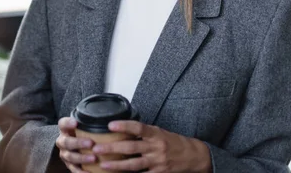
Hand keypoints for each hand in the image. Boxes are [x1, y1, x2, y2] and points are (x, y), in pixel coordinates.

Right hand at [56, 117, 95, 172]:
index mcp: (65, 130)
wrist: (77, 145)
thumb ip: (91, 124)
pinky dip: (81, 172)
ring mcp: (65, 154)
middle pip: (66, 142)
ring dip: (81, 158)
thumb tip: (109, 120)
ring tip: (94, 159)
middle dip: (78, 143)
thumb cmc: (84, 133)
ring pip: (70, 156)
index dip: (67, 123)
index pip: (62, 124)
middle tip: (91, 143)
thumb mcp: (85, 127)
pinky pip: (73, 169)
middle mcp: (63, 141)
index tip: (76, 123)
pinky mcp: (69, 165)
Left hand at [92, 120, 211, 172]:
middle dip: (112, 148)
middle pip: (131, 147)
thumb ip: (143, 132)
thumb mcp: (159, 132)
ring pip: (133, 165)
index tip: (110, 125)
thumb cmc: (173, 142)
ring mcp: (157, 162)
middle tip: (97, 148)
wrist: (193, 156)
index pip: (138, 128)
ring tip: (103, 164)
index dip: (124, 126)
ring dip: (117, 165)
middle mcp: (156, 148)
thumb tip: (122, 129)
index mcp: (155, 134)